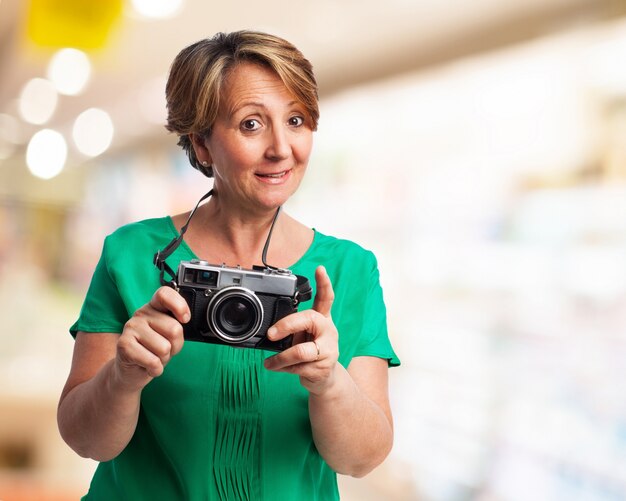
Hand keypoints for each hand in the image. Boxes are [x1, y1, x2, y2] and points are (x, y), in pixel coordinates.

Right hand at [114, 286, 189, 391]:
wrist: (131, 371)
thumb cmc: (153, 351)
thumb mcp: (169, 337)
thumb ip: (176, 326)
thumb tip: (184, 318)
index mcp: (154, 307)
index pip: (165, 294)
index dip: (179, 305)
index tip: (185, 319)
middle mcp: (141, 313)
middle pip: (174, 329)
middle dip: (175, 346)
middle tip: (163, 350)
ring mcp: (131, 327)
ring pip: (164, 348)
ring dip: (164, 359)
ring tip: (153, 357)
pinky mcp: (124, 344)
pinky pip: (153, 361)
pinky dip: (155, 369)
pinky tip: (147, 366)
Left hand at [264, 266, 338, 394]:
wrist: (324, 379)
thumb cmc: (309, 352)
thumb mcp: (302, 336)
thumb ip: (292, 328)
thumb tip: (269, 331)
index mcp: (322, 319)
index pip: (326, 298)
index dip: (324, 284)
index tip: (320, 269)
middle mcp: (328, 331)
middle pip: (310, 319)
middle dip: (286, 326)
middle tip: (271, 334)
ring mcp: (329, 350)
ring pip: (300, 351)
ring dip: (280, 358)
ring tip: (269, 362)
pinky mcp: (323, 368)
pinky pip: (298, 367)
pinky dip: (282, 369)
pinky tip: (277, 368)